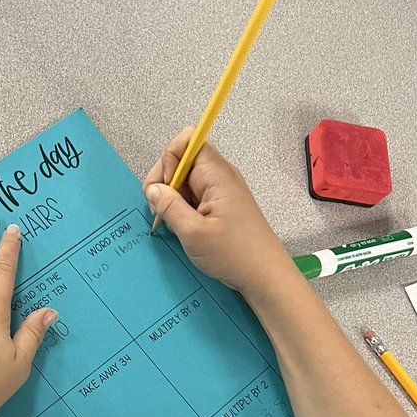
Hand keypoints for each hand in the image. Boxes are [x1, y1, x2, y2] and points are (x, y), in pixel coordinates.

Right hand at [143, 128, 294, 295]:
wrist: (263, 275)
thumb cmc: (234, 254)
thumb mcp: (192, 232)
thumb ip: (168, 206)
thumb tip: (152, 190)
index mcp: (216, 175)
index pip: (187, 140)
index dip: (168, 159)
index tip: (165, 189)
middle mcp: (219, 176)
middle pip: (182, 160)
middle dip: (165, 182)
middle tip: (164, 211)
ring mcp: (220, 190)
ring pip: (185, 180)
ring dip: (173, 199)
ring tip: (177, 224)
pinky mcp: (221, 205)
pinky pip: (194, 196)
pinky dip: (183, 209)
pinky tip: (184, 228)